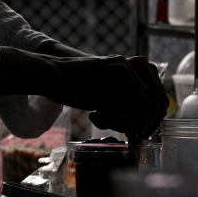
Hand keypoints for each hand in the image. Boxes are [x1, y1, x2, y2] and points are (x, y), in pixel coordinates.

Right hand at [50, 55, 167, 141]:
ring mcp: (115, 82)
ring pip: (136, 114)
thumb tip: (132, 111)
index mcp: (124, 64)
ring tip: (104, 121)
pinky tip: (92, 116)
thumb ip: (117, 86)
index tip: (132, 126)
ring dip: (124, 125)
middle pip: (146, 105)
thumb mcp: (100, 75)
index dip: (142, 114)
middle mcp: (123, 71)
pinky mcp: (105, 94)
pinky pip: (119, 118)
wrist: (51, 74)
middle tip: (124, 132)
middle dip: (137, 124)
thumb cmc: (72, 79)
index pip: (146, 93)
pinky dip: (109, 123)